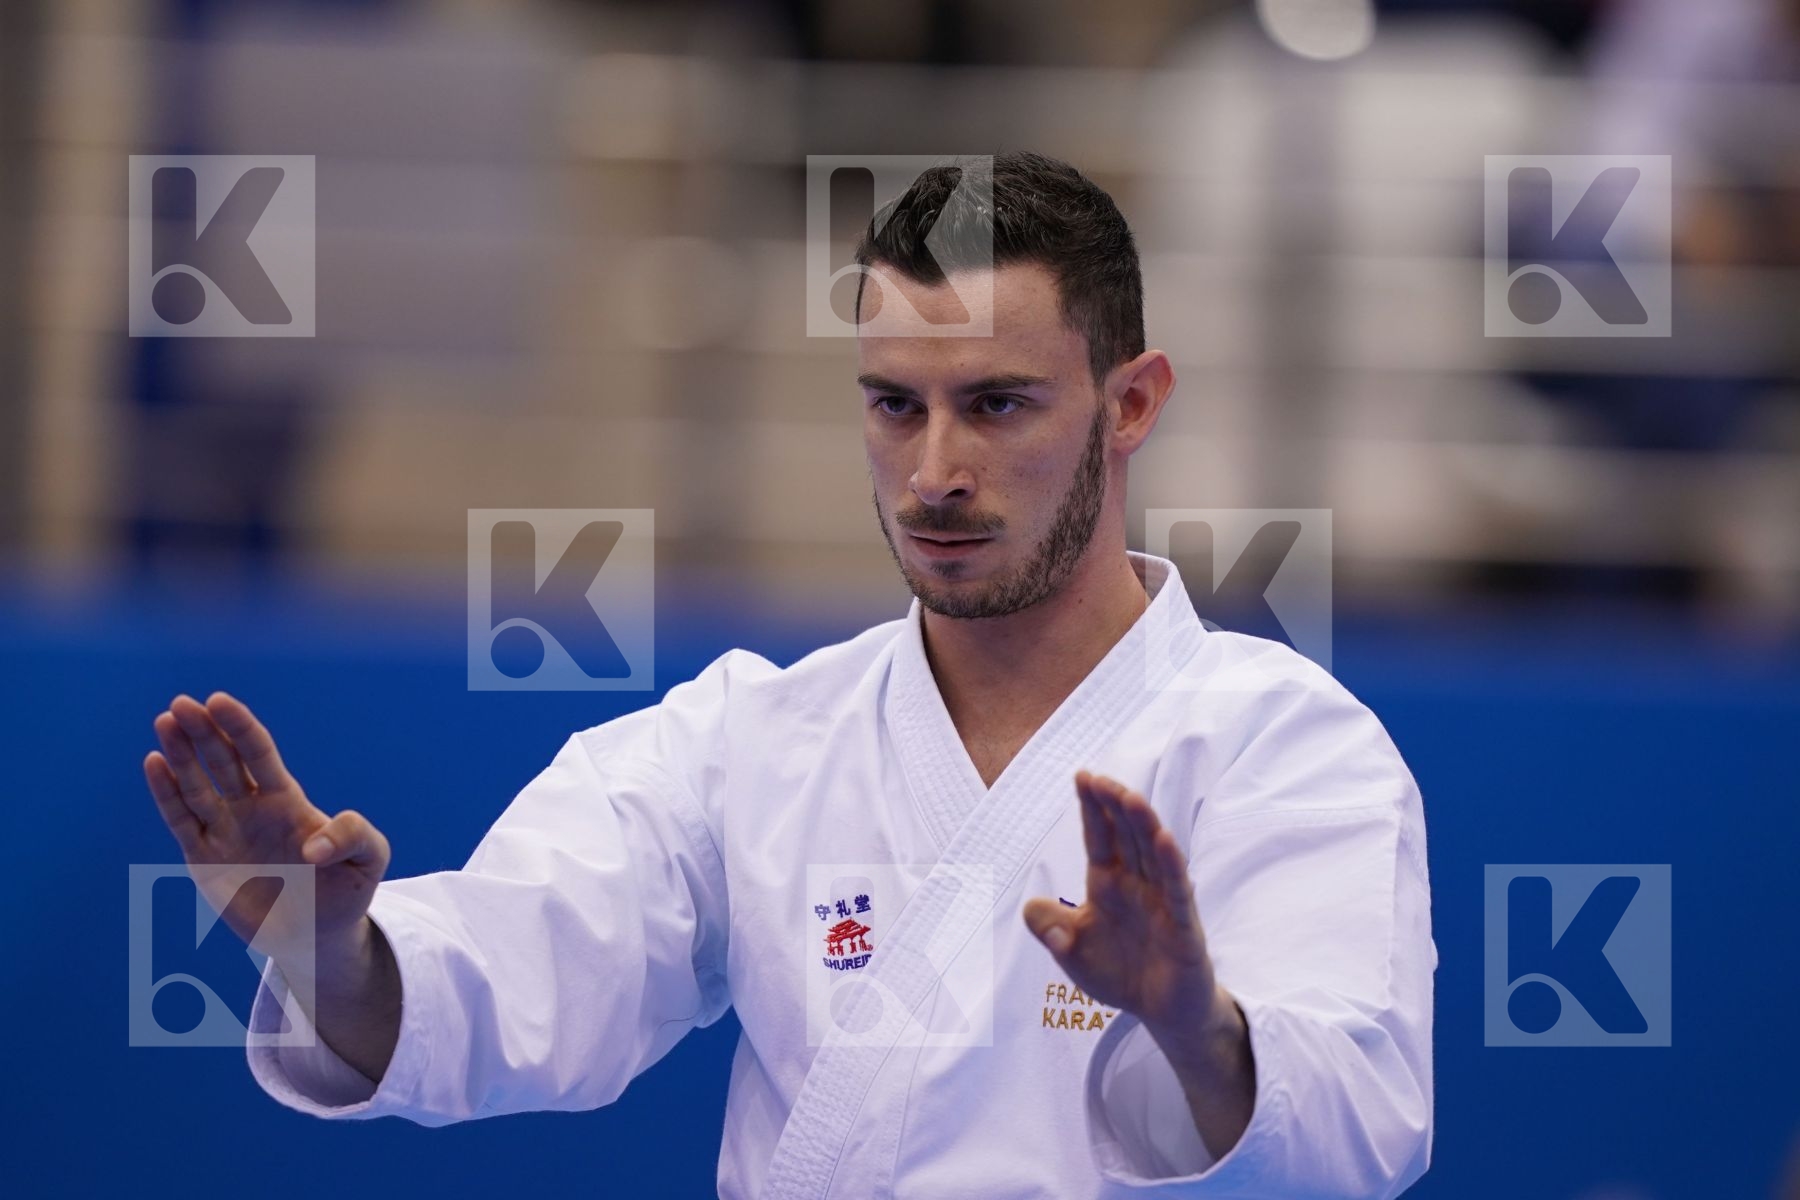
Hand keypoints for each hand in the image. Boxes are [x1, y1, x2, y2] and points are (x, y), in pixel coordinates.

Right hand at [144, 692, 388, 963]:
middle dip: (204, 731)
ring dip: (179, 754)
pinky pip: (181, 820)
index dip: (239, 726)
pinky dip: (166, 793)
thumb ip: (353, 837)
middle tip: (180, 704)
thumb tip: (312, 848)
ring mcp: (225, 831)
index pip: (258, 753)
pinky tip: (155, 763)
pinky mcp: (204, 859)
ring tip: (164, 722)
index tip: (218, 701)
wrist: (318, 935)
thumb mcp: (369, 858)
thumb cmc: (347, 889)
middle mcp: (251, 808)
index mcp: (287, 799)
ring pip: (196, 785)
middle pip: (223, 761)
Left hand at [1024, 770, 1256, 1157]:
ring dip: (1143, 825)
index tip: (1082, 776)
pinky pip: (1178, 891)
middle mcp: (1138, 885)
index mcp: (1109, 884)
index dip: (1092, 809)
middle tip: (1101, 778)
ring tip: (1129, 797)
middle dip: (1114, 806)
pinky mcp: (1184, 926)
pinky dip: (1171, 865)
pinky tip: (1165, 840)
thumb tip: (1030, 907)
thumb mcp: (1073, 952)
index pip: (1100, 839)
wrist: (1161, 1012)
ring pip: (1153, 855)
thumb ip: (1051, 929)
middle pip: (1127, 837)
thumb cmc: (1121, 973)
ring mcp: (1164, 902)